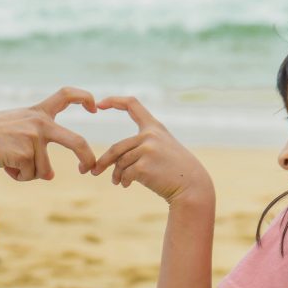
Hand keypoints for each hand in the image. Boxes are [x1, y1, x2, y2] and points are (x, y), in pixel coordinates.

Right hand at [0, 87, 96, 180]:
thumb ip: (35, 146)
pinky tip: (5, 165)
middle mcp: (39, 123)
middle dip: (87, 157)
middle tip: (89, 169)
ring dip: (28, 173)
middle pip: (75, 141)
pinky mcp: (26, 154)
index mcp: (37, 112)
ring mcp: (34, 138)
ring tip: (9, 161)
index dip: (84, 98)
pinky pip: (31, 175)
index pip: (66, 95)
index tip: (95, 106)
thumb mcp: (15, 131)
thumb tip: (49, 176)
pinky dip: (19, 176)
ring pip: (44, 170)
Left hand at [91, 96, 212, 203]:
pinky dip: (124, 181)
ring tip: (118, 182)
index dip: (114, 101)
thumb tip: (113, 160)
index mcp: (154, 127)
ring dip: (117, 175)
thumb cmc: (175, 170)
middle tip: (94, 172)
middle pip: (116, 147)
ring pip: (120, 162)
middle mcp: (150, 135)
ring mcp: (147, 149)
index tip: (99, 104)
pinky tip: (127, 185)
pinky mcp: (143, 165)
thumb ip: (141, 146)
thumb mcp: (162, 149)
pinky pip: (125, 173)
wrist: (192, 187)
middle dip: (104, 161)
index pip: (132, 104)